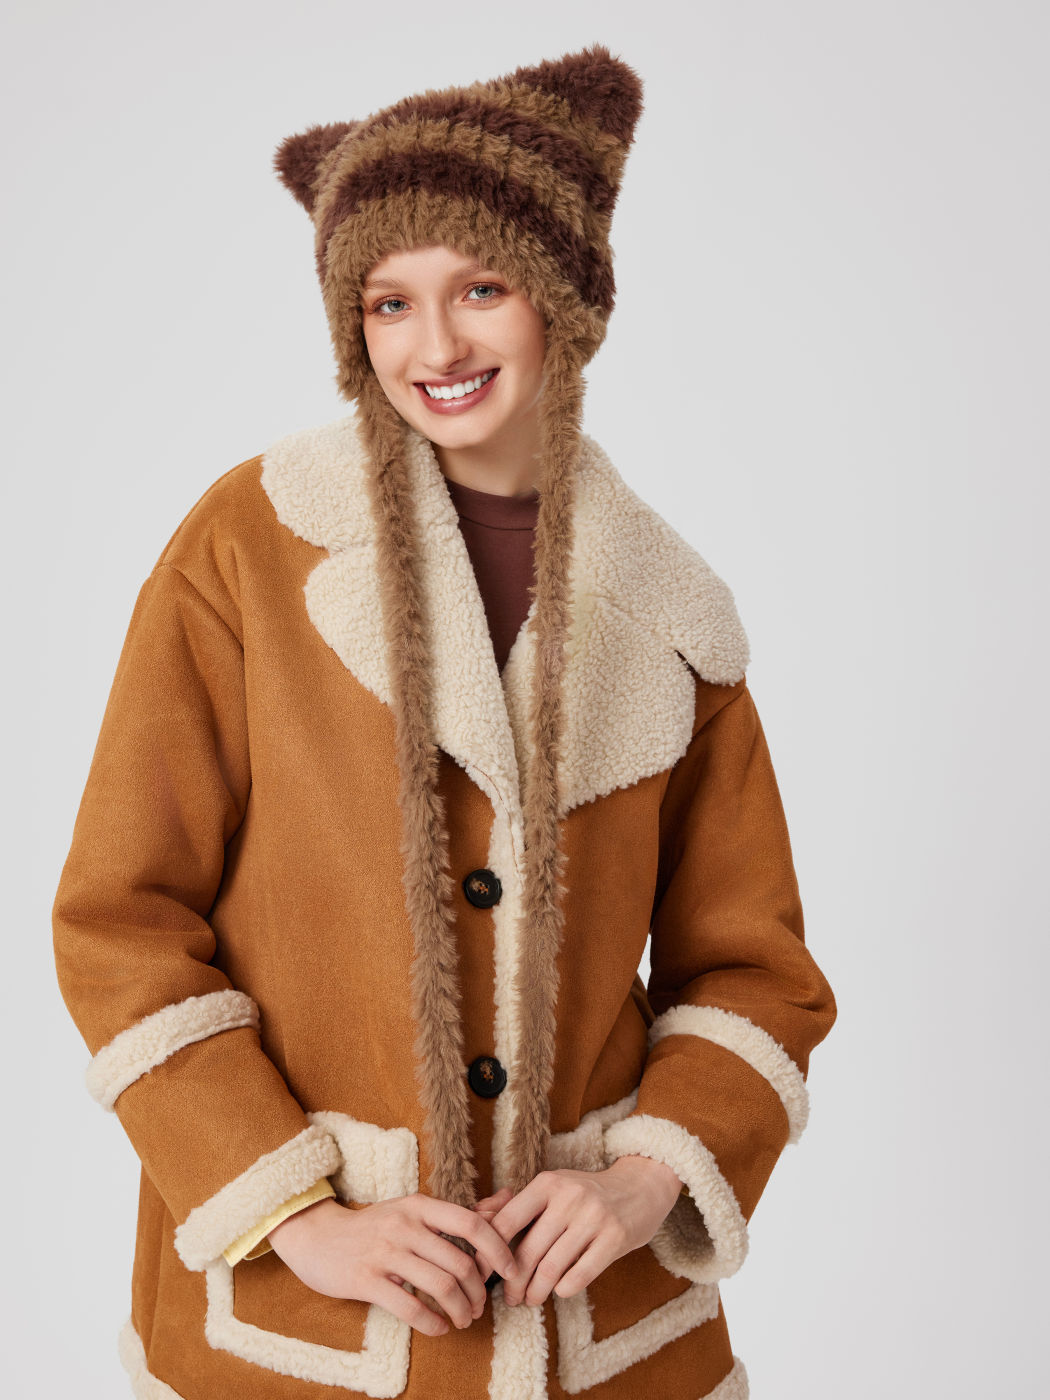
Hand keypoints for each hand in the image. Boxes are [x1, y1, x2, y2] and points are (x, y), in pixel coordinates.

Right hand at [267, 1193, 520, 1335]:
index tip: (511, 1270)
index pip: (471, 1224)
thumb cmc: (374, 1226)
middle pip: (460, 1263)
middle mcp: (405, 1225)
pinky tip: (439, 1328)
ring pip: (439, 1286)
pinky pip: (410, 1307)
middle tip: (479, 1307)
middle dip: (478, 1293)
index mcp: (420, 1206)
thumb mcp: (414, 1211)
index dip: (497, 1248)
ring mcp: (385, 1252)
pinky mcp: (367, 1280)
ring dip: (460, 1310)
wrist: (317, 1236)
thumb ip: (459, 1213)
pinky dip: (432, 1323)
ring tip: (463, 1320)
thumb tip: (505, 1202)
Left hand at [479, 1156, 683, 1308]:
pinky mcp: (615, 1238)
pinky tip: (559, 1291)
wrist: (640, 1186)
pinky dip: (564, 1290)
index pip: (507, 1222)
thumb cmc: (586, 1192)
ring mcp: (594, 1217)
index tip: (482, 1273)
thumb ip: (516, 1203)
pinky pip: (579, 1276)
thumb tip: (477, 1213)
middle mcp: (569, 1197)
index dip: (489, 1253)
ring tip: (531, 1299)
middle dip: (513, 1283)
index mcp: (547, 1183)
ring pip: (552, 1268)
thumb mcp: (553, 1187)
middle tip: (509, 1298)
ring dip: (536, 1292)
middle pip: (528, 1251)